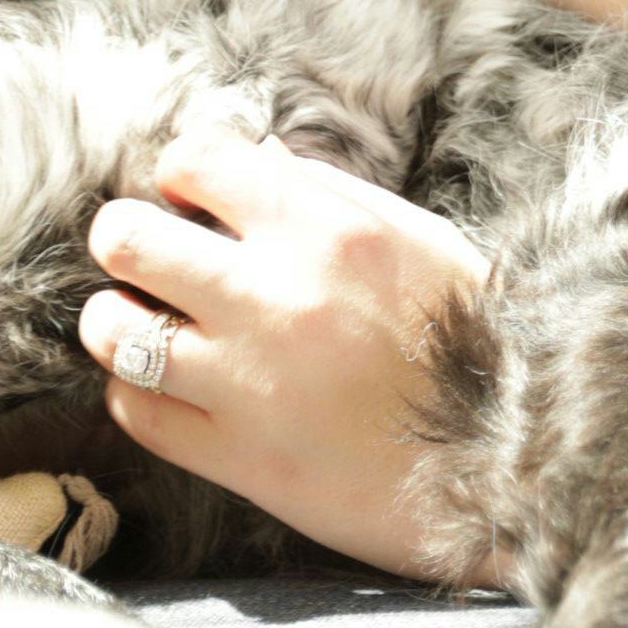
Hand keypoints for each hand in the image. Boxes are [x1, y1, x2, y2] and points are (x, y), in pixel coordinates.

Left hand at [78, 129, 497, 579]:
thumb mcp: (426, 243)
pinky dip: (140, 394)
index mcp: (332, 231)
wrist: (515, 469)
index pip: (195, 160)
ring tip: (151, 326)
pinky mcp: (239, 458)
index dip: (184, 176)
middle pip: (126, 237)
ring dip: (120, 320)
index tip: (197, 202)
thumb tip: (256, 158)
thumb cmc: (479, 346)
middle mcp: (280, 297)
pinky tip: (173, 387)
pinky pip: (135, 411)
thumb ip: (334, 196)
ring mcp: (251, 382)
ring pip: (113, 328)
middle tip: (155, 262)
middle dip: (131, 240)